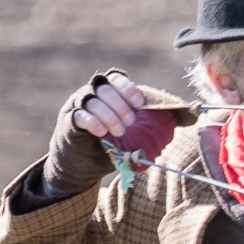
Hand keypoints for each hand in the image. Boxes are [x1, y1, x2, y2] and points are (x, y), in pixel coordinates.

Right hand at [42, 69, 145, 200]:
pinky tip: (102, 132)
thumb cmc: (107, 145)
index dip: (127, 88)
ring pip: (93, 100)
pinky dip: (93, 122)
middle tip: (131, 122)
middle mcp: (91, 94)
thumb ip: (143, 126)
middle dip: (120, 104)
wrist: (80, 164)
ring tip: (119, 132)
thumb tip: (174, 124)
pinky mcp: (69, 120)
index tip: (139, 103)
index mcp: (107, 92)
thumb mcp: (128, 134)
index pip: (116, 79)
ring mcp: (78, 105)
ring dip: (109, 115)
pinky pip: (80, 115)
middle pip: (105, 88)